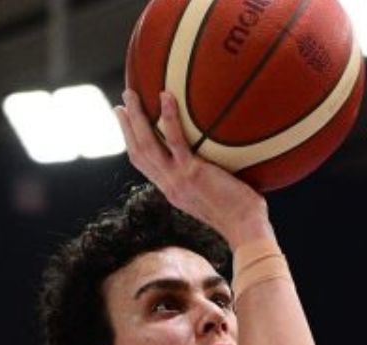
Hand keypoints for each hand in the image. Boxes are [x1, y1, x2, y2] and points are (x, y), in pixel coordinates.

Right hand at [115, 89, 269, 245]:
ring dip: (135, 118)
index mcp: (172, 191)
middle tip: (121, 104)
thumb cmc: (241, 214)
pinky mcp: (192, 173)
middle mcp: (169, 185)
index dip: (133, 144)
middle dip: (126, 127)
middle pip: (138, 153)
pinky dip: (168, 117)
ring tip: (131, 94)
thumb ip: (208, 179)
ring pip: (147, 144)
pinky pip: (176, 140)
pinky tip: (165, 96)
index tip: (127, 125)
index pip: (145, 166)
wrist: (245, 229)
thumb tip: (220, 161)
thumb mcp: (214, 197)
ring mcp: (178, 179)